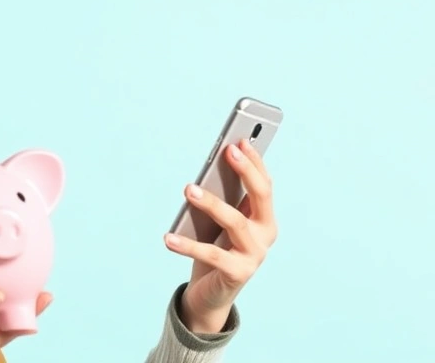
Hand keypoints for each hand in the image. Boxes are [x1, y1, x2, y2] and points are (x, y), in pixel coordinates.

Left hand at [164, 139, 277, 332]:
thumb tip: (207, 169)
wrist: (211, 294)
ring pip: (234, 222)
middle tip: (227, 151)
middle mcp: (266, 234)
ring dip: (211, 203)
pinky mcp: (238, 273)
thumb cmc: (215, 247)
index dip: (254, 161)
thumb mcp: (218, 220)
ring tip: (188, 189)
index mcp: (264, 217)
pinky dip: (188, 246)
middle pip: (261, 196)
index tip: (239, 140)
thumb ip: (221, 198)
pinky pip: (211, 255)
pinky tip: (168, 238)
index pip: (265, 184)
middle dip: (246, 171)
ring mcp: (255, 255)